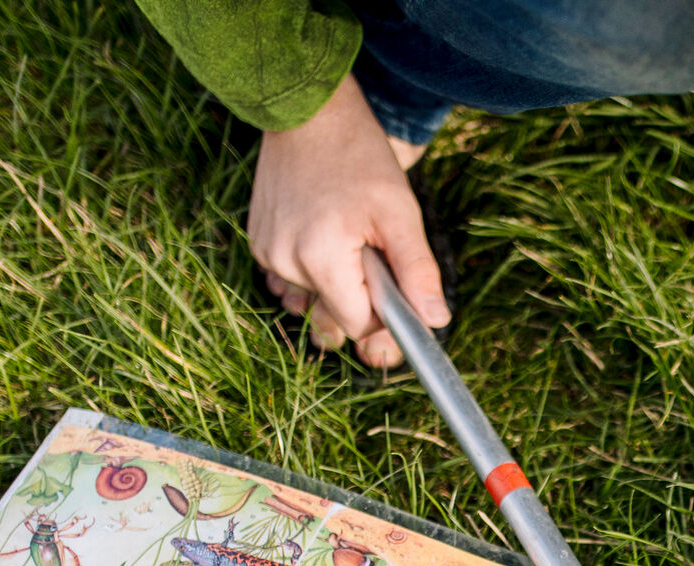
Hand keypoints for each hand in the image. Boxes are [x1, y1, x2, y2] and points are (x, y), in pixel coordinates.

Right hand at [247, 72, 448, 366]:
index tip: (394, 281)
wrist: (309, 111)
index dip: (384, 313)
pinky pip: (294, 276)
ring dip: (337, 278)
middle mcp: (283, 262)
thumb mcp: (399, 212)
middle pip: (335, 313)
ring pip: (315, 296)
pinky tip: (322, 229)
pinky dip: (313, 264)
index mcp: (319, 260)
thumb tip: (435, 321)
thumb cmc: (359, 156)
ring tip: (344, 231)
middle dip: (361, 293)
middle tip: (369, 246)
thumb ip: (416, 271)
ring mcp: (265, 252)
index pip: (358, 326)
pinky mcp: (258, 242)